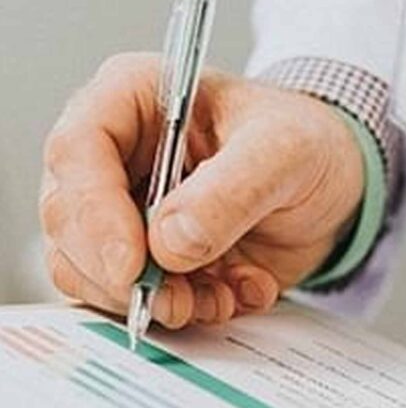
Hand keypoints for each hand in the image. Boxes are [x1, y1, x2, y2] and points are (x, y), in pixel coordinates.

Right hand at [40, 53, 363, 328]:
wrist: (333, 183)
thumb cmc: (307, 142)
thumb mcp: (285, 151)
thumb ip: (230, 190)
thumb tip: (167, 243)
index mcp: (135, 98)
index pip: (77, 150)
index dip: (93, 214)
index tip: (132, 265)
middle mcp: (117, 154)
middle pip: (70, 220)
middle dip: (121, 273)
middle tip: (176, 300)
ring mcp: (126, 209)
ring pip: (91, 270)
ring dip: (155, 299)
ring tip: (220, 296)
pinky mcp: (149, 255)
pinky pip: (135, 298)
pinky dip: (184, 310)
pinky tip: (234, 294)